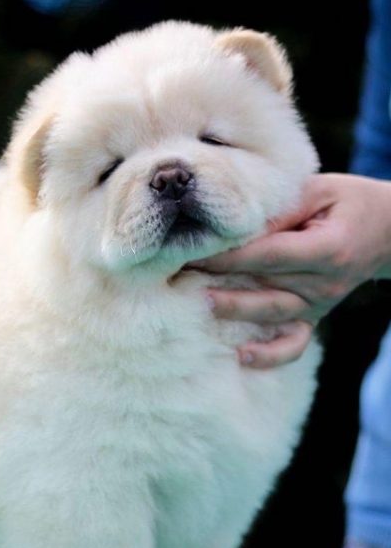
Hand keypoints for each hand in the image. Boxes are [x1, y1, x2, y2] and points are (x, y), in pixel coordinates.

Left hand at [194, 173, 390, 368]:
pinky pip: (293, 345)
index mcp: (328, 248)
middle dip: (218, 279)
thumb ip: (279, 209)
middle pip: (264, 285)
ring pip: (271, 314)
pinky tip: (241, 357)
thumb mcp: (319, 191)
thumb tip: (235, 224)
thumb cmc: (348, 203)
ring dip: (234, 311)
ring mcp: (320, 304)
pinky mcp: (315, 317)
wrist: (390, 231)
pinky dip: (270, 356)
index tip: (191, 251)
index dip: (228, 255)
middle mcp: (324, 282)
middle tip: (178, 277)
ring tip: (198, 304)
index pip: (268, 254)